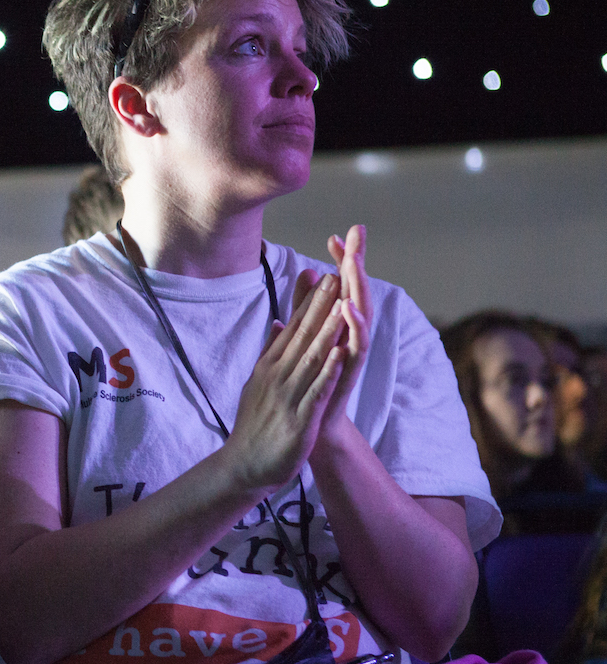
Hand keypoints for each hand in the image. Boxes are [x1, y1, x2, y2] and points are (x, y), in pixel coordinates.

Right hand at [222, 272, 347, 492]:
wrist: (244, 465)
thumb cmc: (256, 424)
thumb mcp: (260, 380)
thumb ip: (272, 350)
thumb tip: (280, 320)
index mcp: (270, 365)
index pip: (293, 328)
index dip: (310, 302)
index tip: (325, 275)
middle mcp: (277, 375)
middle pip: (303, 336)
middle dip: (321, 307)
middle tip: (337, 276)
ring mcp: (288, 396)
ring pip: (312, 359)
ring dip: (328, 331)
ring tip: (343, 305)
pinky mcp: (299, 419)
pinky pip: (316, 391)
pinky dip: (329, 372)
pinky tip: (342, 354)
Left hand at [314, 224, 371, 440]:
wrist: (313, 429)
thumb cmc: (311, 385)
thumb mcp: (305, 338)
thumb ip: (305, 307)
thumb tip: (307, 274)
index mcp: (337, 327)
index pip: (340, 287)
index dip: (339, 262)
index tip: (335, 235)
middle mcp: (348, 337)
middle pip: (355, 292)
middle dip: (356, 264)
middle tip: (358, 234)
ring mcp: (350, 354)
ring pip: (359, 316)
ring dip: (357, 289)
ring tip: (353, 264)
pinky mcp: (348, 374)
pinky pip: (355, 347)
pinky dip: (353, 328)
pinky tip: (348, 309)